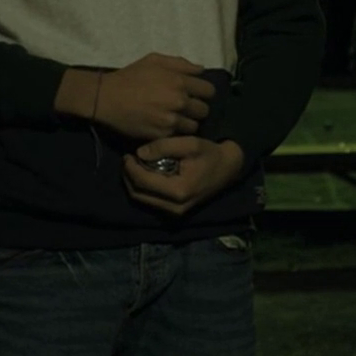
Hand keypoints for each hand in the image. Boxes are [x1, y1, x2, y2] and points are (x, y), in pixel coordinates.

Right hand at [96, 53, 215, 140]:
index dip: (203, 92)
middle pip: (204, 110)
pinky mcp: (162, 135)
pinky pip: (178, 136)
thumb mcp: (154, 60)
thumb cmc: (131, 76)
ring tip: (175, 119)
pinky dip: (174, 132)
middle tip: (184, 108)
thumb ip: (181, 64)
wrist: (107, 98)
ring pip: (194, 126)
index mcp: (180, 81)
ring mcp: (171, 120)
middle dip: (196, 109)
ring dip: (187, 123)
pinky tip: (165, 126)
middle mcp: (180, 101)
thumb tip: (201, 70)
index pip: (209, 91)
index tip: (195, 94)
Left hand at [123, 135, 245, 217]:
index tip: (128, 154)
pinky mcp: (174, 212)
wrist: (228, 169)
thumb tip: (139, 153)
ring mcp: (174, 212)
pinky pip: (150, 201)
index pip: (143, 182)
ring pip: (142, 200)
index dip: (131, 168)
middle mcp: (174, 207)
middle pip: (138, 194)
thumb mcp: (190, 143)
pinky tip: (145, 174)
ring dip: (134, 183)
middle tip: (128, 159)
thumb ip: (164, 146)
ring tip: (135, 165)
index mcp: (178, 191)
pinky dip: (143, 188)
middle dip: (129, 176)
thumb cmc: (210, 154)